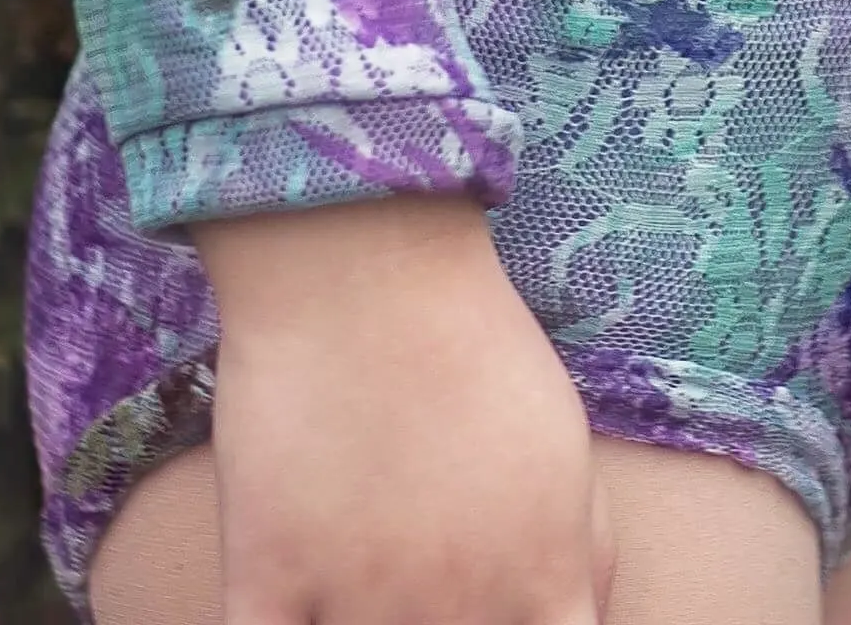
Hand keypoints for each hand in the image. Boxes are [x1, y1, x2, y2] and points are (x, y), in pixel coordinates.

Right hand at [198, 196, 607, 624]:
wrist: (360, 262)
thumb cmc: (473, 342)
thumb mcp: (565, 443)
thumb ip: (583, 554)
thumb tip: (576, 622)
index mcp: (541, 580)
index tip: (502, 614)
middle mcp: (456, 609)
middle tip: (428, 593)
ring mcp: (358, 603)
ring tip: (365, 583)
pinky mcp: (266, 584)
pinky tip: (297, 606)